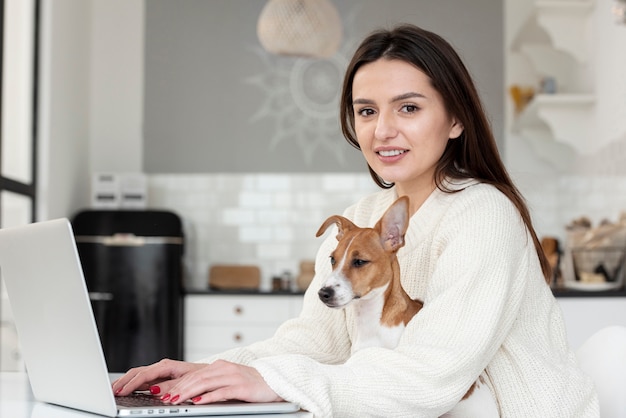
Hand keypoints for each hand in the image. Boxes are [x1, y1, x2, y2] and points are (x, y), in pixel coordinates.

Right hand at [112, 358, 202, 395]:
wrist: (211, 374)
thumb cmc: (203, 376)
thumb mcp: (190, 380)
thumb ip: (172, 386)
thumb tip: (155, 390)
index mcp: (168, 366)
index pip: (145, 374)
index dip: (132, 383)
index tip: (122, 392)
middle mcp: (162, 367)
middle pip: (137, 373)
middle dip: (123, 381)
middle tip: (111, 391)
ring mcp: (160, 372)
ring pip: (138, 375)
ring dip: (125, 382)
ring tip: (113, 390)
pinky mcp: (160, 378)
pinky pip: (142, 380)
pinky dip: (132, 384)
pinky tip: (125, 390)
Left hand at [112, 359, 282, 404]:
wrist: (275, 382)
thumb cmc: (249, 385)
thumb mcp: (226, 382)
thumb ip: (207, 386)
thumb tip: (186, 395)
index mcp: (217, 366)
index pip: (191, 374)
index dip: (174, 383)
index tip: (158, 392)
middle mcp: (223, 368)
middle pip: (195, 378)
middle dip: (176, 388)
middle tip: (161, 398)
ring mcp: (232, 376)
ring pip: (205, 383)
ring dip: (187, 392)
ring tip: (174, 400)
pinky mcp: (242, 386)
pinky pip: (222, 392)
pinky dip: (209, 397)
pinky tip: (199, 403)